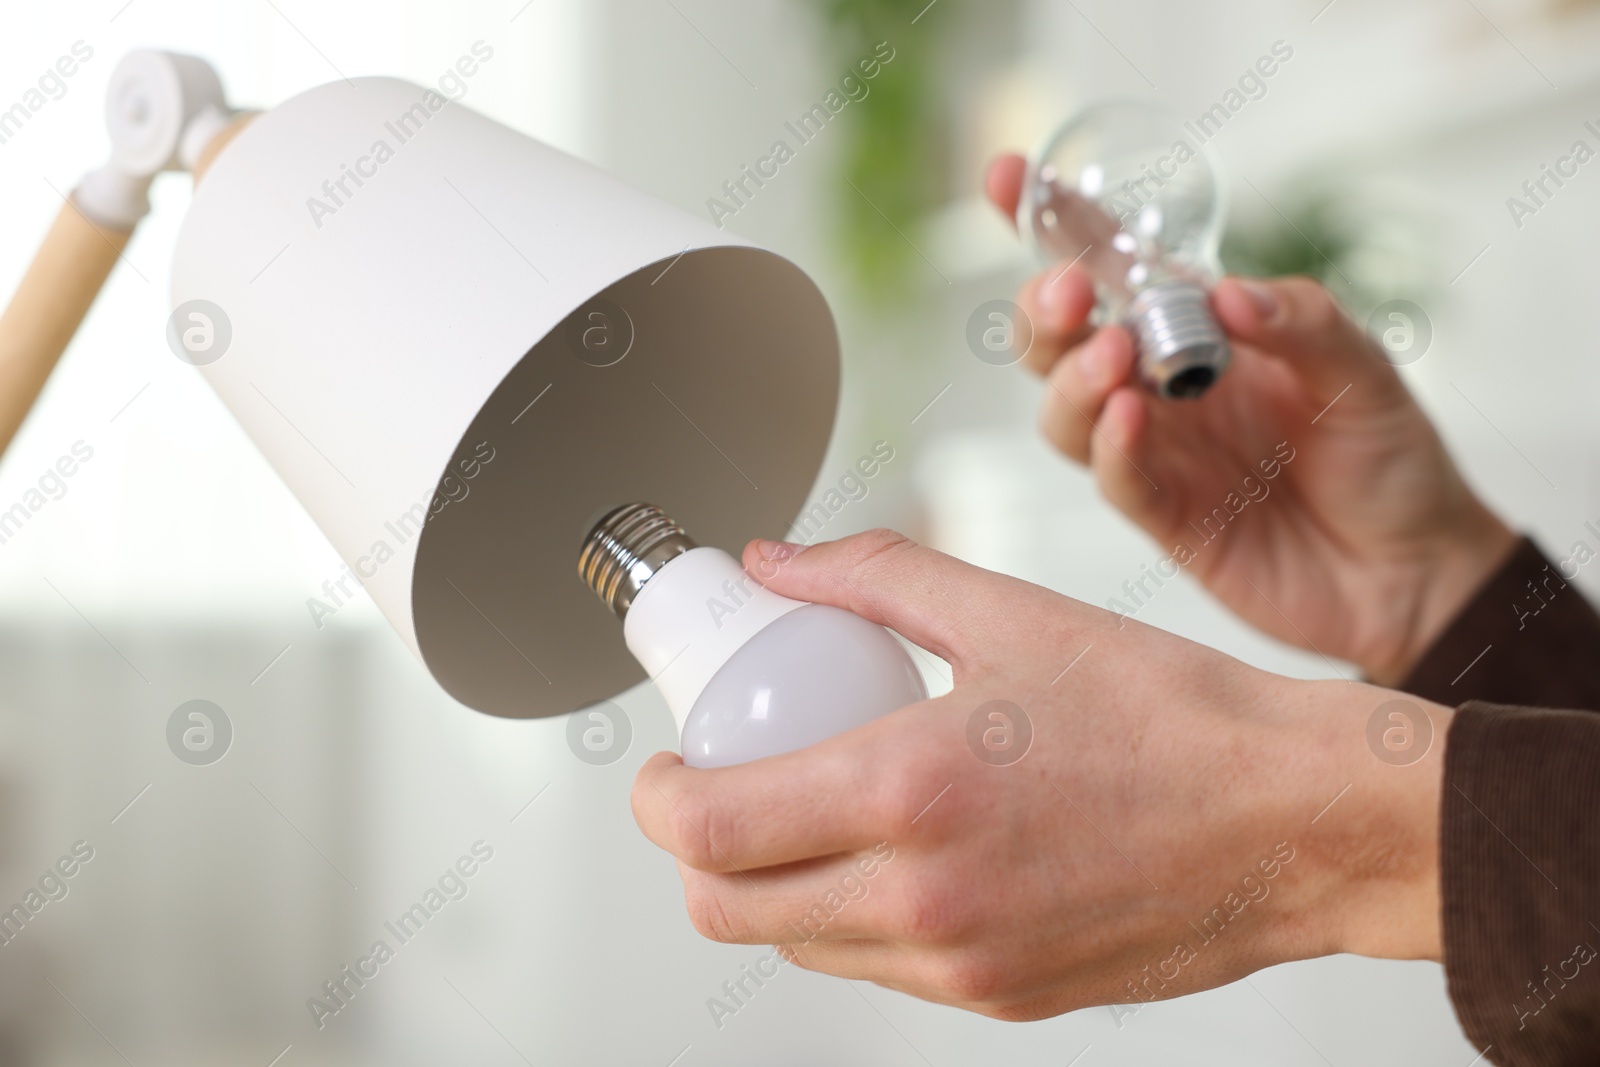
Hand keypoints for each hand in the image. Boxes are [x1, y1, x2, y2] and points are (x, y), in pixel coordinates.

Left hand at [632, 530, 1446, 1019]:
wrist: (1292, 822)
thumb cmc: (1172, 717)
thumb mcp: (1012, 612)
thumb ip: (875, 578)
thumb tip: (778, 564)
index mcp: (910, 793)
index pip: (706, 829)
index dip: (657, 798)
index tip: (667, 764)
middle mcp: (922, 899)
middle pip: (727, 908)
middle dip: (694, 850)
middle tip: (718, 788)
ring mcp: (960, 965)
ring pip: (797, 945)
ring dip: (772, 884)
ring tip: (814, 810)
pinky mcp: (1000, 999)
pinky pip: (879, 969)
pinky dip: (852, 917)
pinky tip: (898, 852)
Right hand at [985, 153, 1515, 684]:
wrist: (1417, 568)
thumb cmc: (1387, 457)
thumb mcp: (1364, 367)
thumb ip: (1300, 322)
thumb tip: (1225, 294)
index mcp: (1200, 329)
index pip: (1112, 265)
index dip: (1053, 221)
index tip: (1005, 176)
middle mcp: (1163, 387)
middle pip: (1059, 341)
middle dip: (1044, 310)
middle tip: (1069, 294)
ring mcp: (1157, 453)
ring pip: (1065, 410)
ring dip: (1073, 378)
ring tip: (1116, 359)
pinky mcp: (1165, 518)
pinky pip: (1114, 478)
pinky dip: (1111, 448)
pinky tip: (1130, 420)